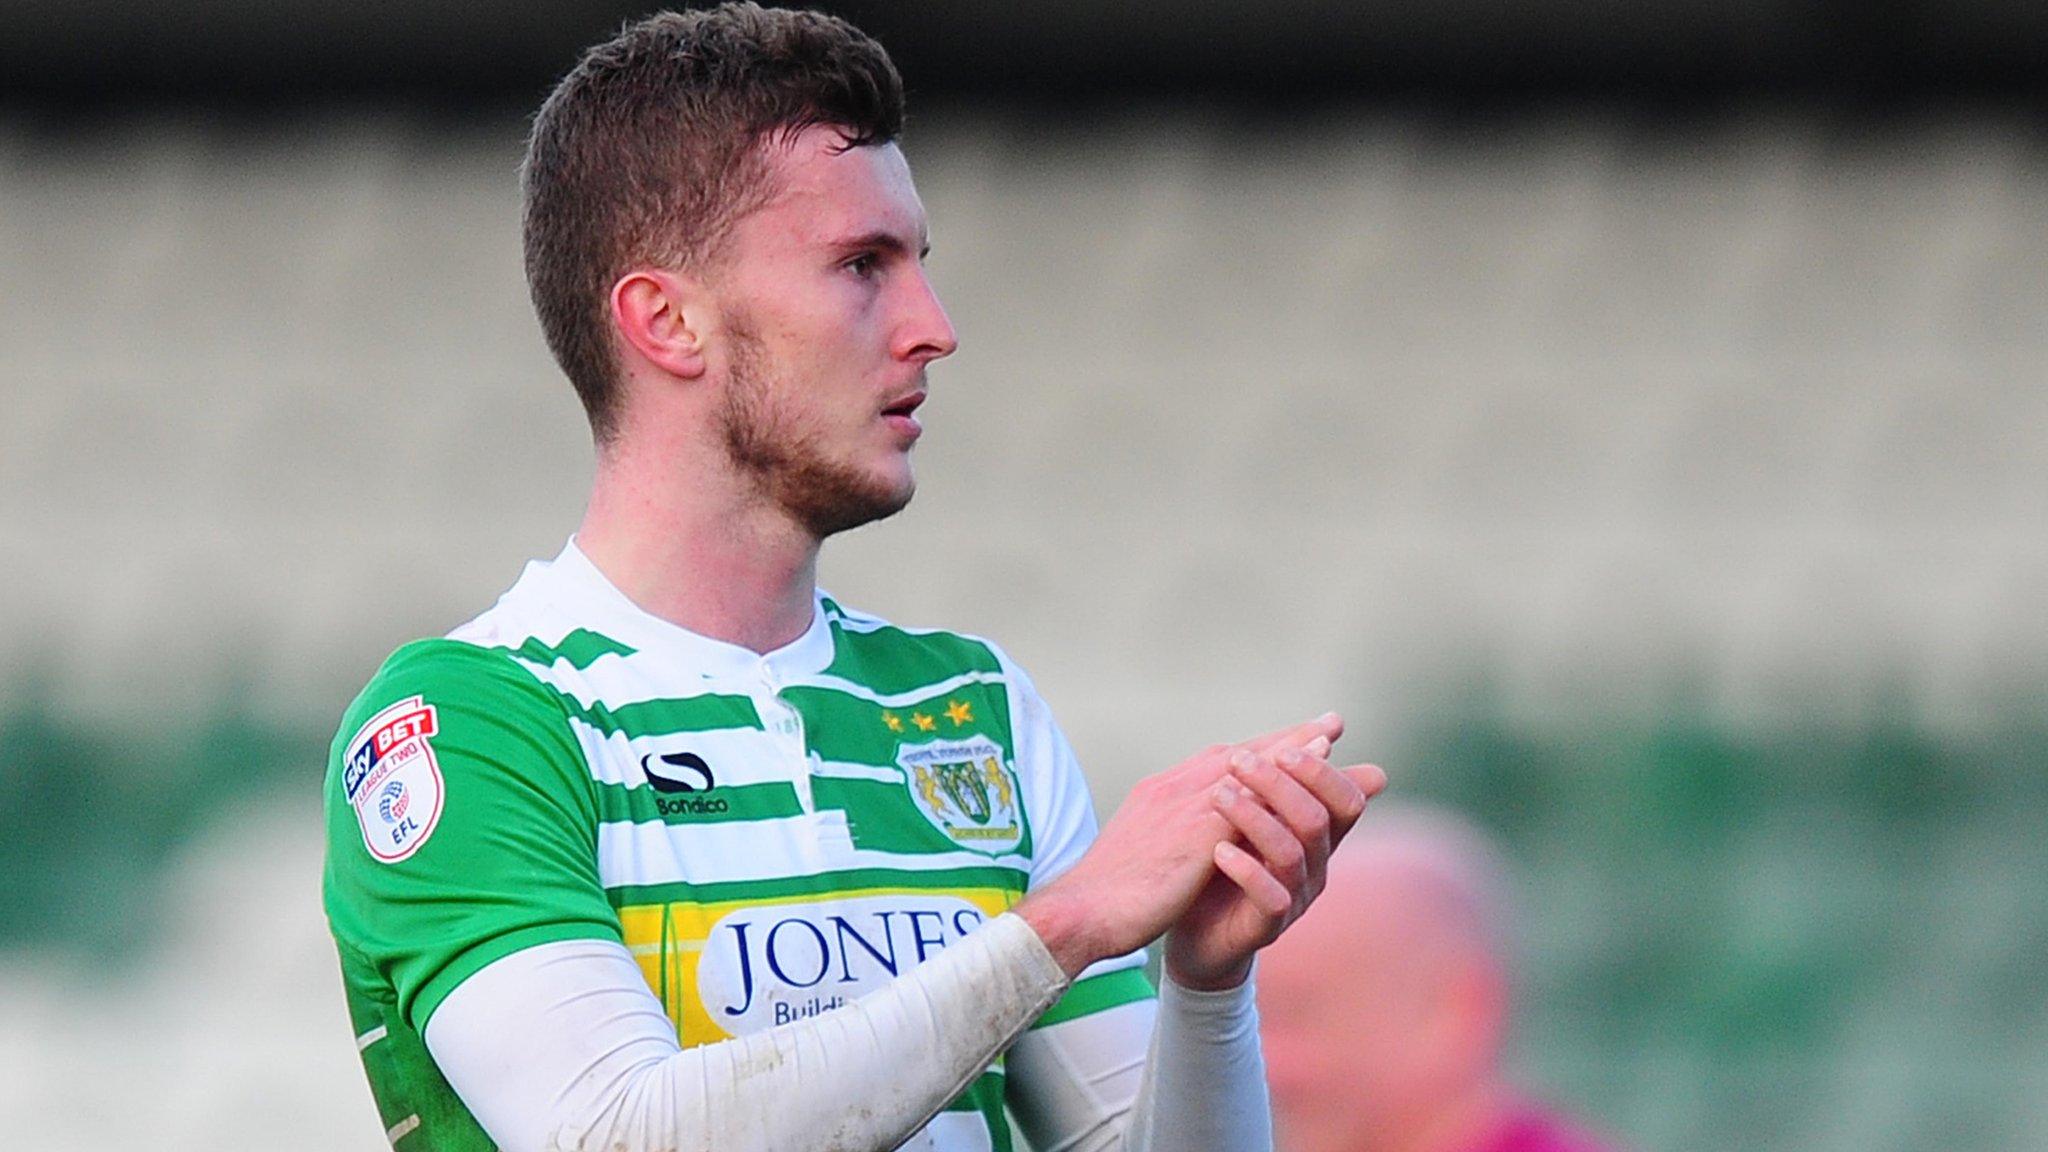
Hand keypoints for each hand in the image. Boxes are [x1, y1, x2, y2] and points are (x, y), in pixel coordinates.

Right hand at [1013, 714, 1346, 978]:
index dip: (1261, 748)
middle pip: (1239, 755)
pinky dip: (1276, 794)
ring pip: (1245, 772)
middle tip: (1329, 723)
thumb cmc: (1109, 890)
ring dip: (1289, 754)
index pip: (1219, 762)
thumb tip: (1204, 833)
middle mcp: (1172, 789)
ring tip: (1328, 740)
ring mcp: (1182, 807)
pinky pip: (1244, 808)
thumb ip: (1176, 832)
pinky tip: (1304, 792)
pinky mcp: (1193, 834)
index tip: (1295, 738)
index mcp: (1160, 792)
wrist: (1079, 912)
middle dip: (1285, 739)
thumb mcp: (1146, 849)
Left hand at [1163, 745, 1385, 990]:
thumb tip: (1334, 724)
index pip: (1346, 800)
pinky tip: (1220, 850)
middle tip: (1238, 763)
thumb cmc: (1228, 860)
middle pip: (1316, 819)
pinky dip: (1246, 869)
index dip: (1320, 772)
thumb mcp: (1256, 810)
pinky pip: (1271, 898)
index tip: (1282, 749)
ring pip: (1292, 854)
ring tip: (1219, 795)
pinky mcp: (1265, 927)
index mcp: (1318, 835)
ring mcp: (1294, 899)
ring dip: (1255, 818)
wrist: (1196, 931)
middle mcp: (1315, 866)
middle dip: (1279, 785)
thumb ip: (1285, 774)